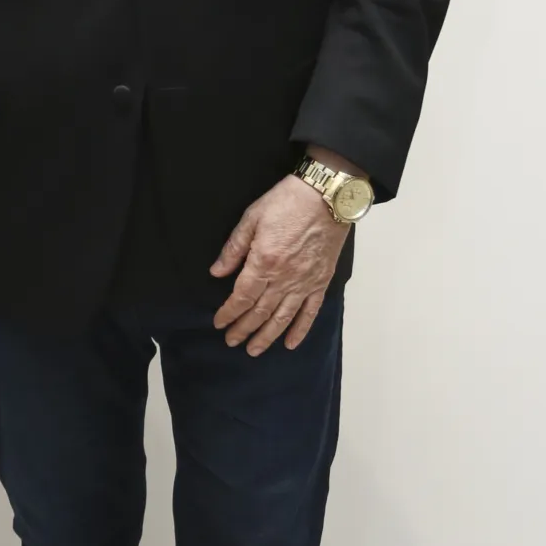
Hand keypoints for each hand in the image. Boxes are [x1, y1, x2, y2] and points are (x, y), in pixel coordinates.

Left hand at [209, 176, 348, 355]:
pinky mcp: (321, 281)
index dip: (229, 313)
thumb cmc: (287, 201)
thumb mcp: (252, 218)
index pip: (242, 297)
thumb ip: (234, 248)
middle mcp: (284, 278)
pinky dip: (301, 330)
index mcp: (264, 262)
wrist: (327, 196)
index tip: (219, 323)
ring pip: (283, 318)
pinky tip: (291, 343)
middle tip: (231, 342)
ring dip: (267, 336)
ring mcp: (304, 282)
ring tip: (254, 350)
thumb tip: (217, 272)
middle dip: (243, 329)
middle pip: (260, 312)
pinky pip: (310, 312)